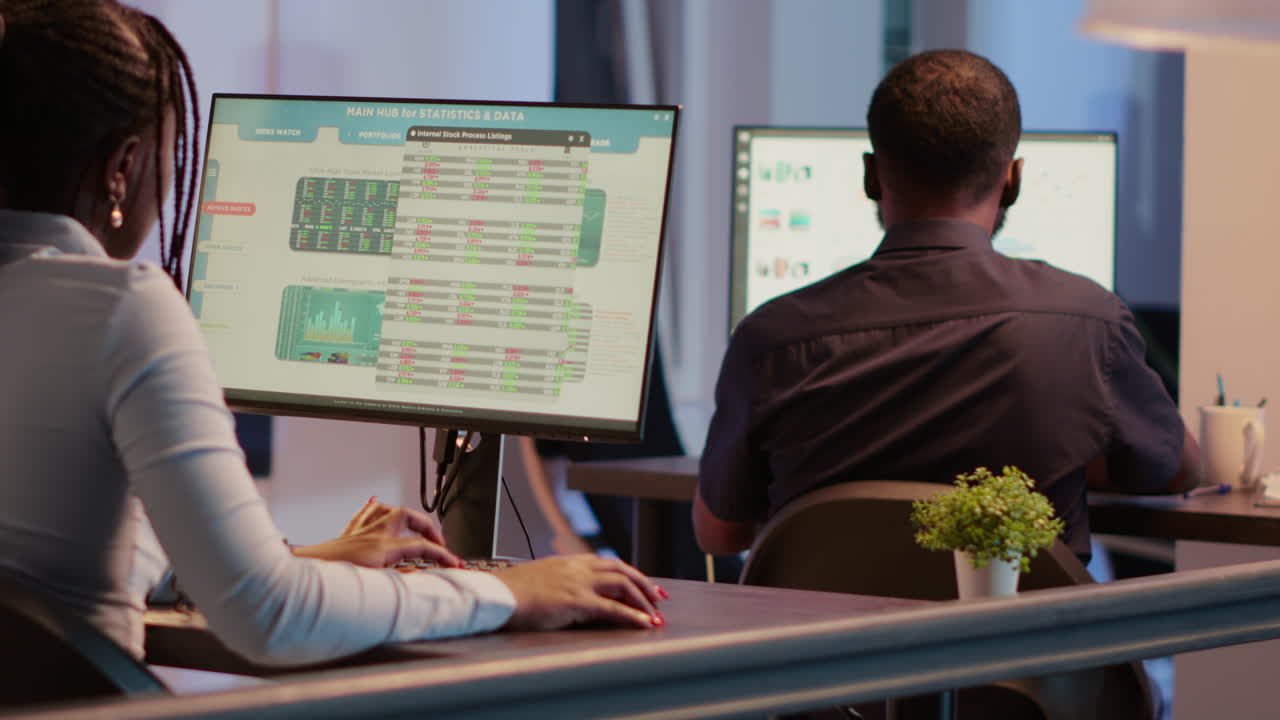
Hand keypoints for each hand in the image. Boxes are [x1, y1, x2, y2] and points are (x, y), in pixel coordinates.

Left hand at [293, 499, 460, 568]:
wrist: (300, 572)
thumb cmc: (330, 579)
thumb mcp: (372, 584)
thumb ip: (400, 578)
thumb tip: (419, 573)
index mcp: (382, 548)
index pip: (422, 548)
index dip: (443, 555)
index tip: (455, 563)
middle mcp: (373, 535)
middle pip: (409, 517)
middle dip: (429, 528)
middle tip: (438, 543)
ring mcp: (360, 532)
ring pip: (388, 510)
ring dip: (406, 516)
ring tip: (416, 526)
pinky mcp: (348, 534)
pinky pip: (364, 513)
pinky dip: (375, 509)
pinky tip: (377, 503)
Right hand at [490, 554, 667, 630]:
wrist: (496, 595)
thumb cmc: (511, 592)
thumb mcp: (540, 580)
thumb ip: (558, 582)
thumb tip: (568, 594)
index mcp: (569, 562)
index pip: (608, 563)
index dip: (629, 573)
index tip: (641, 583)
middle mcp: (578, 568)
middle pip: (621, 570)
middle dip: (644, 583)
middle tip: (659, 597)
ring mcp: (579, 583)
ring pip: (622, 585)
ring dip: (643, 600)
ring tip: (655, 614)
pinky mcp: (577, 601)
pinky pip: (612, 608)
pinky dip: (632, 616)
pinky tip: (644, 623)